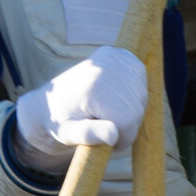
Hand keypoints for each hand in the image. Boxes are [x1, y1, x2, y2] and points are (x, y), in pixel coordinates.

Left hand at [14, 45, 146, 161]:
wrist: (53, 98)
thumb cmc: (60, 120)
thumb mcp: (67, 133)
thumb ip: (88, 135)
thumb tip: (113, 134)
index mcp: (91, 88)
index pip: (127, 120)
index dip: (123, 138)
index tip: (109, 142)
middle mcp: (103, 68)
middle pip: (136, 109)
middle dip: (127, 126)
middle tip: (107, 129)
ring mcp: (112, 56)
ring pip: (142, 96)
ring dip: (131, 111)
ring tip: (109, 114)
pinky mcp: (118, 53)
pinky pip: (141, 80)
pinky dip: (134, 93)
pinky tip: (116, 97)